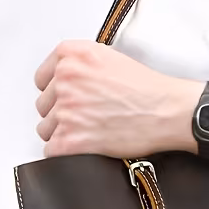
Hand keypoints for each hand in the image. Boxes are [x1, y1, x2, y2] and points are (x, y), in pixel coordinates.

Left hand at [34, 40, 200, 158]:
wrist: (167, 111)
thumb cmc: (147, 89)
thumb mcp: (110, 58)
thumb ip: (81, 65)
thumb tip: (64, 80)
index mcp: (72, 56)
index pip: (42, 78)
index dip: (56, 91)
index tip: (67, 98)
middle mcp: (65, 80)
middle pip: (43, 104)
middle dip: (61, 112)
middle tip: (87, 117)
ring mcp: (66, 110)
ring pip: (46, 128)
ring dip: (63, 133)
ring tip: (89, 132)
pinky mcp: (71, 139)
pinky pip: (51, 150)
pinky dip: (66, 153)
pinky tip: (85, 147)